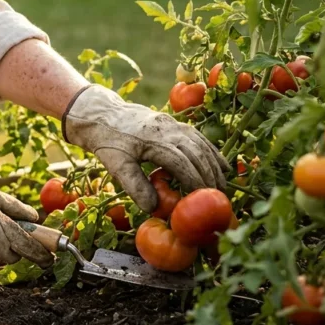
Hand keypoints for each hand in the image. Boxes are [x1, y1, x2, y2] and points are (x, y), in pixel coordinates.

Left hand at [62, 84, 229, 211]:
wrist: (101, 115)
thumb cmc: (108, 142)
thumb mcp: (117, 166)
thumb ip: (135, 186)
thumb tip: (154, 208)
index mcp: (153, 140)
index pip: (181, 163)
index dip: (194, 181)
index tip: (202, 198)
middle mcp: (167, 129)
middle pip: (196, 153)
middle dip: (209, 175)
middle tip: (218, 196)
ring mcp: (172, 123)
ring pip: (200, 144)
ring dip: (214, 164)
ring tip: (223, 184)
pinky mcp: (173, 122)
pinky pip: (197, 137)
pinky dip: (211, 151)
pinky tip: (221, 164)